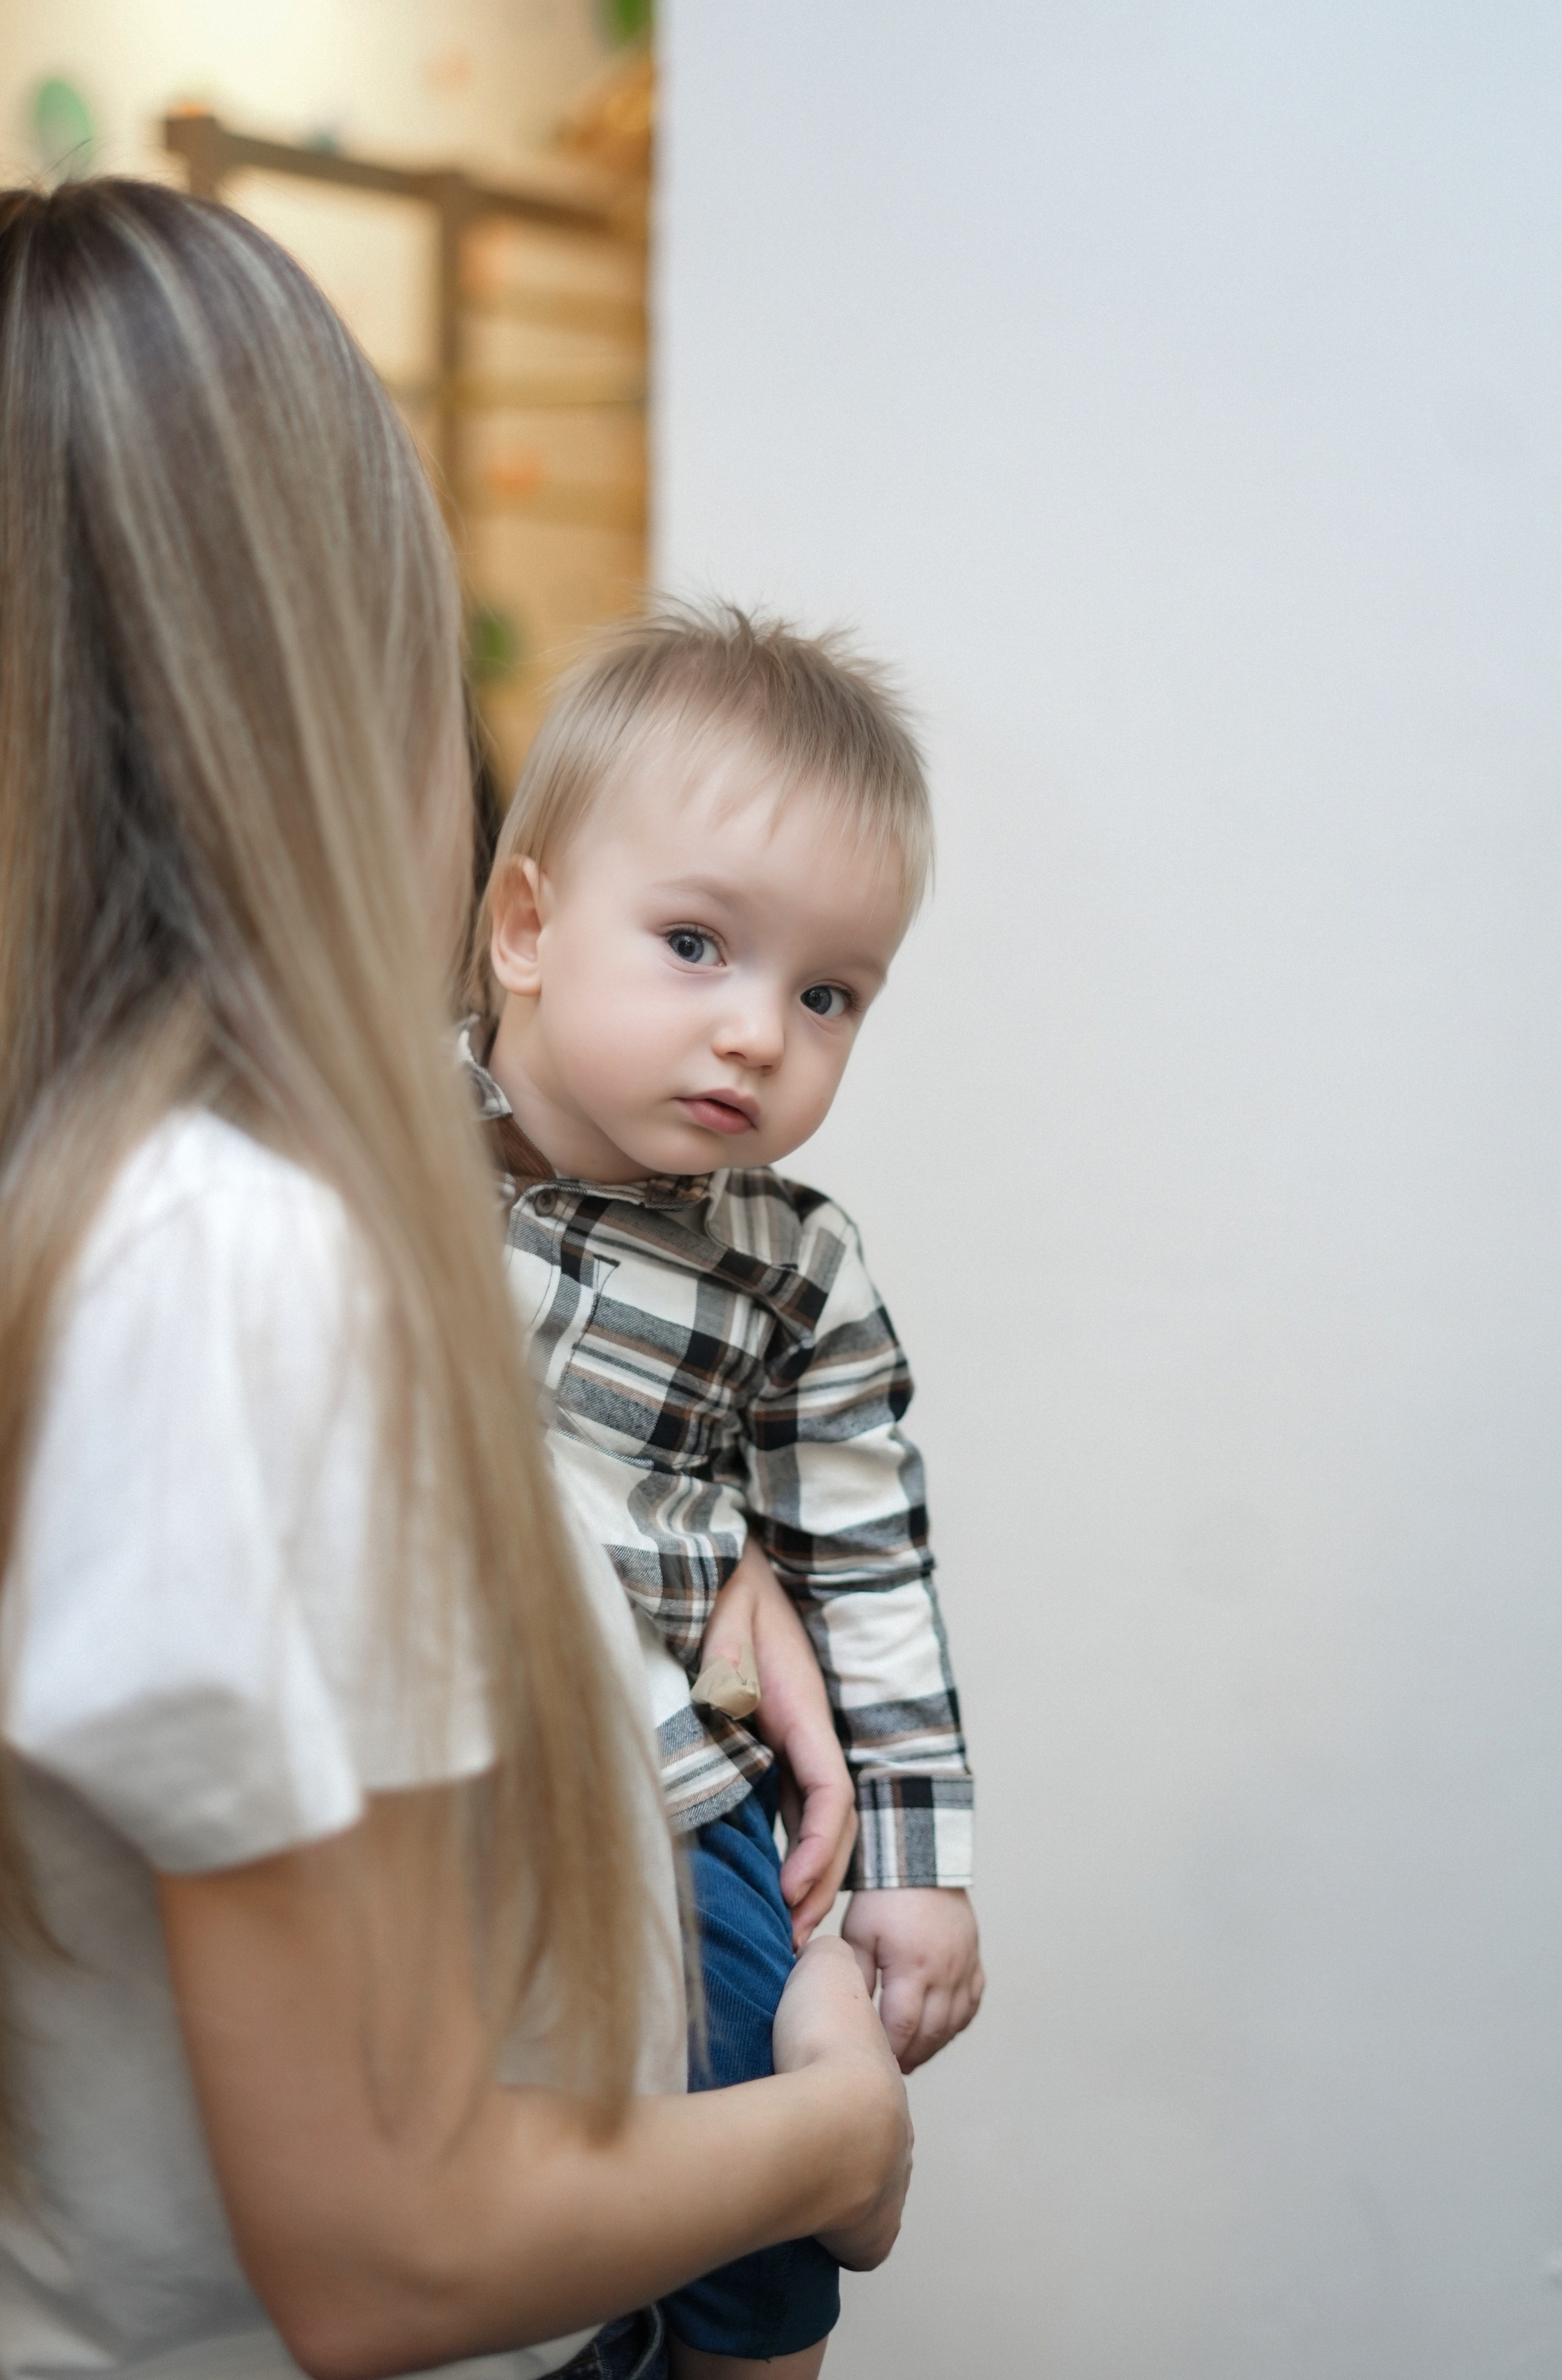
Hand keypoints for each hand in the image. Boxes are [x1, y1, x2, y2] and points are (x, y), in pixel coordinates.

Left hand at [696, 1541, 857, 1947]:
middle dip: (820, 1882)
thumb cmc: (732, 1594)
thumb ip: (726, 1667)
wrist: (737, 1568)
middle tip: (793, 1938)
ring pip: (820, 1821)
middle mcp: (810, 1733)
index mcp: (804, 1712)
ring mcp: (798, 1742)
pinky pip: (796, 1807)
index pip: (831, 1792)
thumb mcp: (727, 1625)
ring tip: (789, 1930)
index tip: (794, 1890)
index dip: (818, 1847)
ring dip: (812, 1875)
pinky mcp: (780, 1745)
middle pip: (835, 1822)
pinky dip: (794, 1850)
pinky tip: (777, 1886)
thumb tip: (725, 1706)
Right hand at [771, 1936, 912, 2268]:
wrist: (835, 2110)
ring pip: (868, 2196)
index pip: (869, 2090)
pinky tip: (809, 2229)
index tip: (812, 2095)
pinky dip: (839, 2240)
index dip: (840, 2090)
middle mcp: (897, 2138)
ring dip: (839, 2193)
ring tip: (795, 2183)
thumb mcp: (826, 1971)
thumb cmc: (825, 2044)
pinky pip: (859, 2246)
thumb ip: (825, 1960)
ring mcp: (891, 2189)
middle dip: (843, 2148)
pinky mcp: (873, 2237)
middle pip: (873, 2147)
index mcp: (885, 2080)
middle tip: (800, 2143)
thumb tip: (821, 1948)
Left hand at [842, 1888, 983, 2073]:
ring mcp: (964, 1967)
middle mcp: (945, 1973)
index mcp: (913, 1968)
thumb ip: (854, 1976)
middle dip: (910, 2055)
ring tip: (911, 2056)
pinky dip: (956, 2023)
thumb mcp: (857, 1934)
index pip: (902, 2027)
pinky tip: (940, 2031)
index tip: (872, 2062)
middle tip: (890, 2069)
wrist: (920, 1862)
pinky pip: (972, 2004)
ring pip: (954, 2023)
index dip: (888, 2051)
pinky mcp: (974, 1960)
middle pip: (932, 2032)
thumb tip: (846, 2015)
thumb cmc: (883, 1898)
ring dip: (933, 2044)